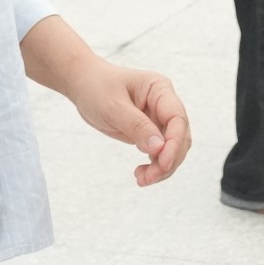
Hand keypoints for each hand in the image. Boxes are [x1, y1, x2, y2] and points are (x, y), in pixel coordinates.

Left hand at [59, 57, 190, 186]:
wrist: (83, 85)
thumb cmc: (97, 88)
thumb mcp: (113, 107)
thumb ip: (137, 126)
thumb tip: (159, 148)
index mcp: (160, 89)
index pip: (177, 118)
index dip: (174, 142)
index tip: (163, 163)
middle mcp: (164, 104)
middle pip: (180, 136)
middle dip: (169, 160)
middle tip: (149, 178)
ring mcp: (158, 119)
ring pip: (173, 148)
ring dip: (162, 167)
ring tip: (142, 179)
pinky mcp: (150, 132)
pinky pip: (160, 153)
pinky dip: (154, 166)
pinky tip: (140, 174)